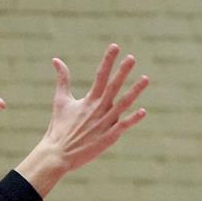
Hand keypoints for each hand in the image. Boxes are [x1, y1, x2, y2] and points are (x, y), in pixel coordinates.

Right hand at [16, 44, 148, 194]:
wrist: (57, 154)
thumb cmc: (59, 127)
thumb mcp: (60, 100)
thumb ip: (62, 79)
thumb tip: (56, 59)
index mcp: (88, 100)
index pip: (100, 76)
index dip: (108, 60)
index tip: (115, 46)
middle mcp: (97, 109)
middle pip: (113, 87)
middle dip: (122, 72)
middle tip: (132, 58)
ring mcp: (104, 124)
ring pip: (122, 105)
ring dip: (134, 91)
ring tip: (145, 78)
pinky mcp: (107, 138)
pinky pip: (122, 127)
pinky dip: (132, 120)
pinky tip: (143, 111)